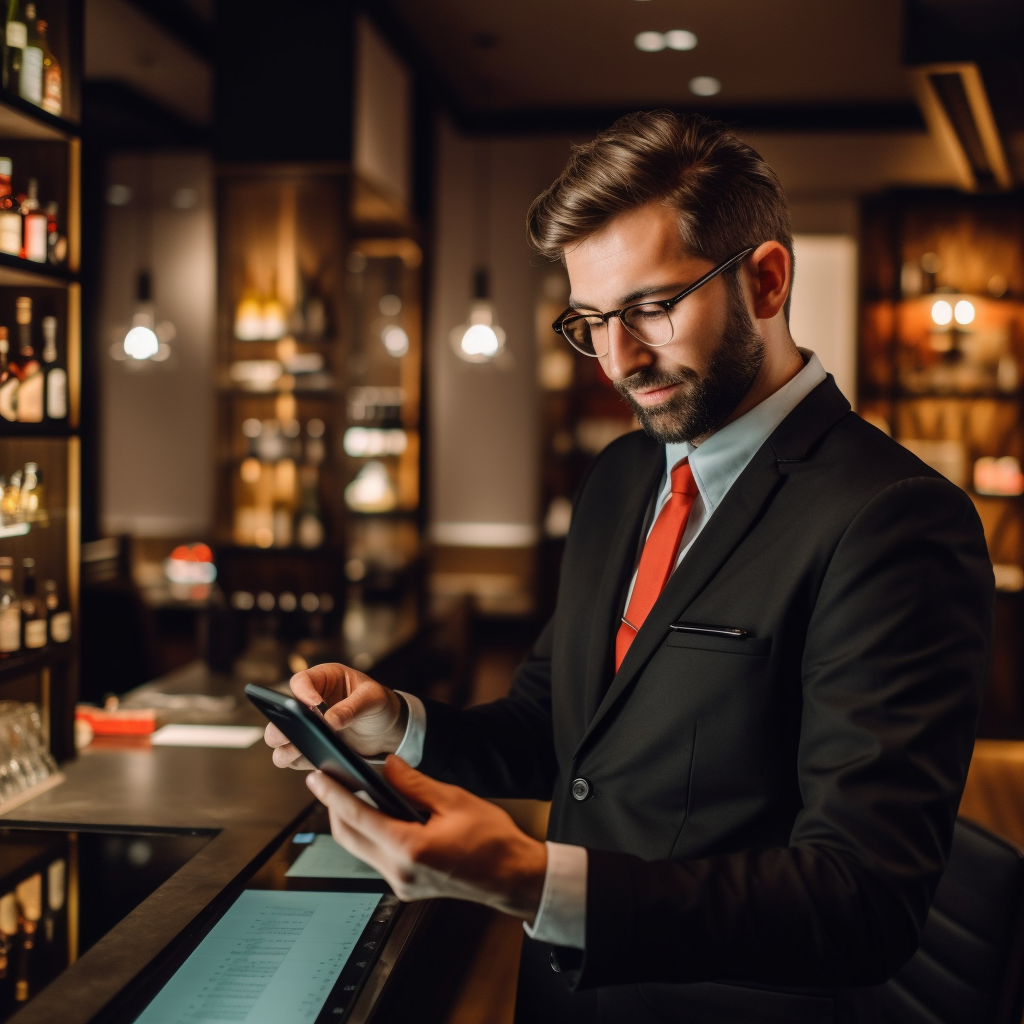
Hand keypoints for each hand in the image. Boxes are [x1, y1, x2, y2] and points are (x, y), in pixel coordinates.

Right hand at [264, 663, 408, 766]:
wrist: (389, 729)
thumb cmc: (379, 703)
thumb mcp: (372, 699)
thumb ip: (352, 707)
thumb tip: (329, 721)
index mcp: (323, 679)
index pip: (300, 682)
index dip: (302, 693)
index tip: (314, 706)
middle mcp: (309, 703)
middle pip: (282, 713)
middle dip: (282, 725)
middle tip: (292, 733)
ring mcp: (307, 728)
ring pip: (281, 739)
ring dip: (286, 747)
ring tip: (300, 750)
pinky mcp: (310, 749)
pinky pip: (294, 758)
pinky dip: (299, 762)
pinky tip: (312, 762)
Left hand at [306, 756, 547, 922]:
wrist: (513, 877)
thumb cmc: (493, 841)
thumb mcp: (454, 800)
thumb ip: (414, 783)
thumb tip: (386, 766)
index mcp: (410, 848)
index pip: (357, 817)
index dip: (332, 794)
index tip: (317, 777)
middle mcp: (399, 872)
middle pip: (348, 837)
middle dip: (334, 808)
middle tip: (329, 781)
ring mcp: (401, 884)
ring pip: (359, 849)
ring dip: (352, 822)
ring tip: (352, 793)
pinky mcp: (406, 887)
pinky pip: (376, 857)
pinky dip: (370, 834)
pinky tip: (378, 815)